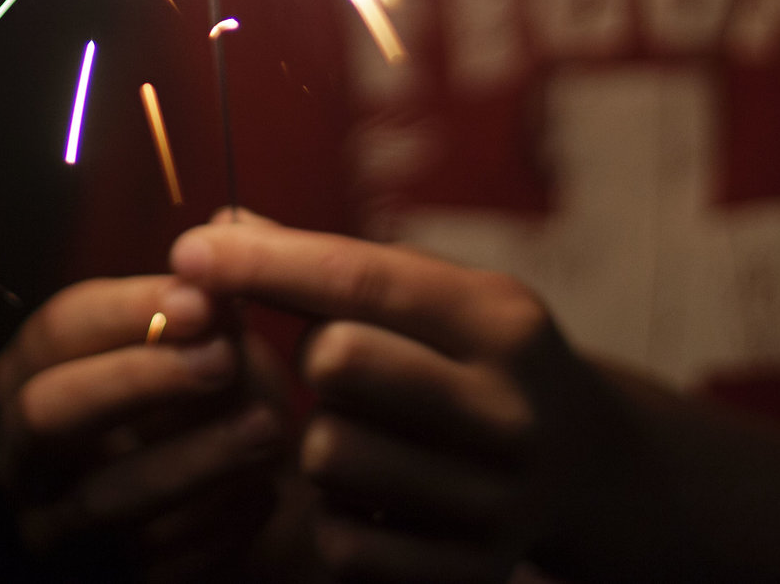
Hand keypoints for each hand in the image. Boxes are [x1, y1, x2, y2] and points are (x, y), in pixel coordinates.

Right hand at [0, 273, 289, 580]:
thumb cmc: (222, 391)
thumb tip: (227, 224)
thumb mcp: (220, 327)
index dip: (127, 311)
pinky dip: (214, 527)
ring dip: (194, 459)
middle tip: (222, 361)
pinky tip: (265, 495)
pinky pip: (151, 562)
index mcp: (36, 368)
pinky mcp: (107, 581)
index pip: (57, 329)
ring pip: (103, 499)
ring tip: (268, 427)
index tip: (202, 300)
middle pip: (50, 412)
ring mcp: (57, 525)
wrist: (264, 484)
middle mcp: (25, 450)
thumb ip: (219, 278)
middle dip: (139, 382)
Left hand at [172, 223, 663, 582]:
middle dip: (315, 358)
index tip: (189, 253)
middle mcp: (509, 410)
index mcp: (500, 321)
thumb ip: (335, 265)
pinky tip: (377, 496)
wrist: (590, 467)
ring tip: (369, 432)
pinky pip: (342, 543)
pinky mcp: (469, 574)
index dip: (262, 263)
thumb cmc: (481, 360)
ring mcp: (494, 502)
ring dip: (322, 441)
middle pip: (337, 361)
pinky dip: (337, 517)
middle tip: (345, 365)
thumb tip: (218, 231)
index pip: (358, 278)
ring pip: (329, 454)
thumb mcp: (441, 296)